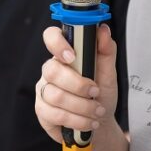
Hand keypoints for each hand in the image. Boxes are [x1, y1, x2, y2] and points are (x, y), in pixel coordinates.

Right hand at [35, 24, 118, 144]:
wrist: (100, 121)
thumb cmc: (101, 94)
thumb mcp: (109, 72)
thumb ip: (106, 50)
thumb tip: (103, 29)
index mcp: (65, 55)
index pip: (51, 37)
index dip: (58, 43)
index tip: (72, 56)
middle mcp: (51, 71)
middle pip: (53, 71)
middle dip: (78, 85)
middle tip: (96, 92)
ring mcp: (44, 91)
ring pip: (56, 96)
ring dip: (82, 106)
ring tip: (97, 111)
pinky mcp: (42, 111)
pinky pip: (55, 114)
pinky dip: (77, 120)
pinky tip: (88, 121)